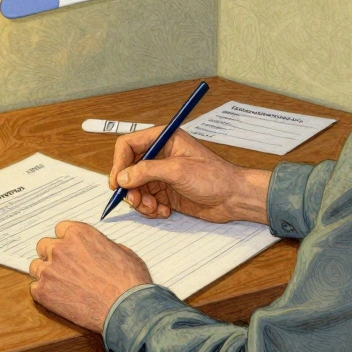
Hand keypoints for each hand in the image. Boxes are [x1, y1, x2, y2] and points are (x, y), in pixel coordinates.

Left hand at [29, 221, 151, 331]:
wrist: (126, 308)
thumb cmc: (129, 281)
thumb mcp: (120, 251)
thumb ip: (99, 246)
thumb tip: (96, 250)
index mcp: (78, 233)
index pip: (60, 229)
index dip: (65, 241)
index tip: (70, 249)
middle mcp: (60, 248)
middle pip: (44, 246)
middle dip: (52, 255)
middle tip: (65, 268)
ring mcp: (50, 270)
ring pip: (36, 267)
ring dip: (46, 273)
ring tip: (62, 285)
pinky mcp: (44, 292)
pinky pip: (35, 288)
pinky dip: (45, 293)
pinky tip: (60, 298)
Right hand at [110, 126, 270, 223]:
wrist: (233, 198)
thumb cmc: (214, 177)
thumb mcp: (178, 170)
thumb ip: (147, 171)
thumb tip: (123, 177)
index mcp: (164, 140)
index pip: (129, 145)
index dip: (119, 163)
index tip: (117, 182)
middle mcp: (160, 156)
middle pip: (129, 169)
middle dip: (130, 187)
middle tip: (136, 201)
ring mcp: (162, 175)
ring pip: (136, 188)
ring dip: (141, 201)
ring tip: (155, 208)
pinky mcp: (166, 192)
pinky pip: (146, 200)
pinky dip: (150, 209)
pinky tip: (164, 211)